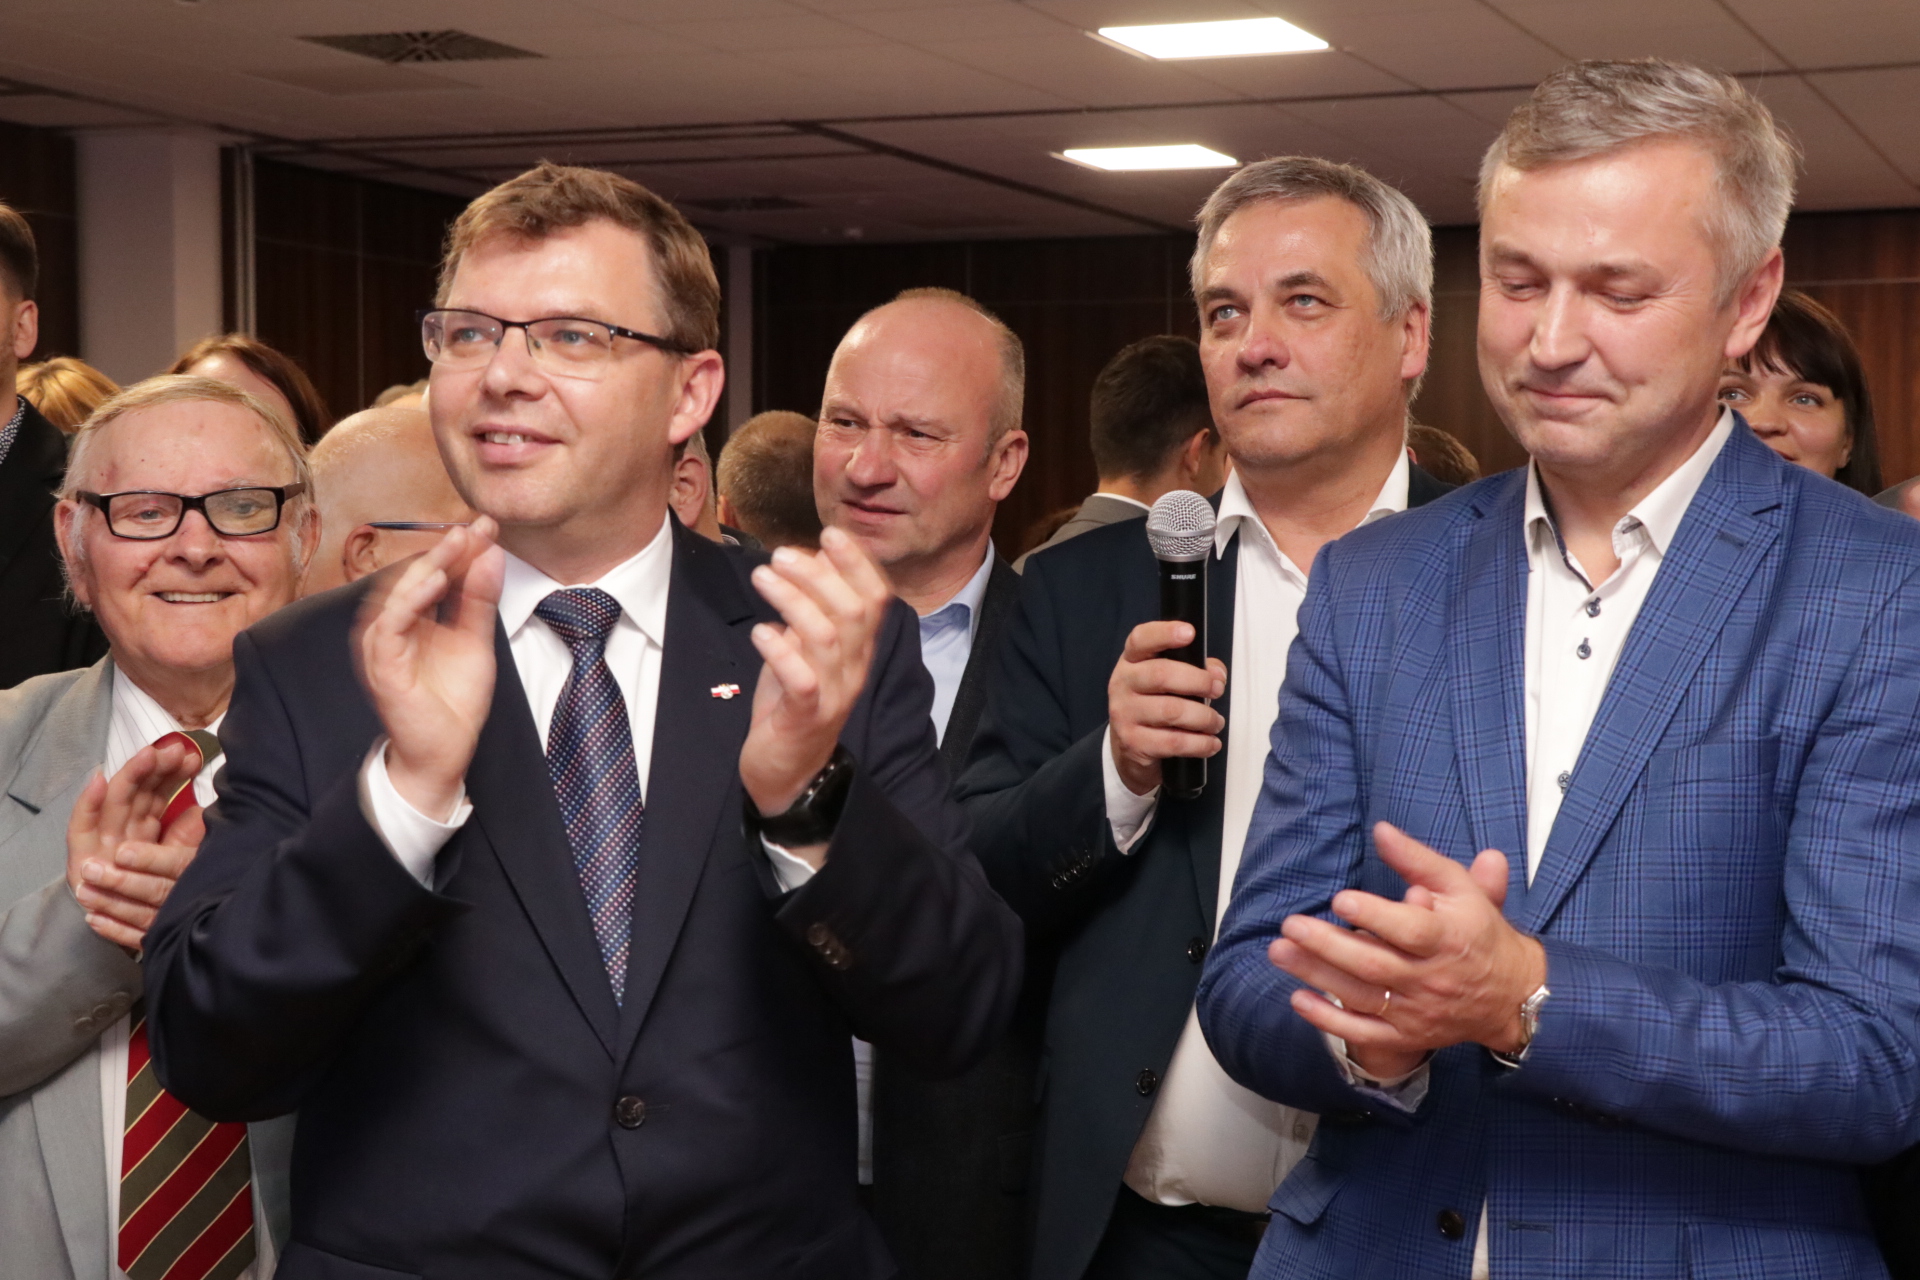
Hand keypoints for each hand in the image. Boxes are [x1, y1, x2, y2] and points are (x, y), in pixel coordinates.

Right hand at [66, 740, 203, 951]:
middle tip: (176, 750)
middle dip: (156, 768)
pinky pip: (82, 824)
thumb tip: (206, 811)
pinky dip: (88, 801)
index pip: (158, 793)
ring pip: (114, 800)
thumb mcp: (173, 863)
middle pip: (138, 790)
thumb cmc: (147, 893)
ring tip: (147, 755)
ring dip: (130, 776)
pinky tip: (98, 779)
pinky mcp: (79, 854)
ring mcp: (99, 838)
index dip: (173, 773)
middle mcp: (121, 828)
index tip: (194, 757)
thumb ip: (185, 837)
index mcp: (142, 826)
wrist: (114, 931)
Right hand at [356, 518, 503, 820]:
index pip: (434, 573)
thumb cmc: (452, 702)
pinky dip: (409, 599)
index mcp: (416, 618)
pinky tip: (434, 581)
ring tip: (456, 544)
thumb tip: (490, 555)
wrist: (442, 753)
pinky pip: (389, 625)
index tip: (487, 526)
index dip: (459, 549)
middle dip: (446, 549)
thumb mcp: (476, 642)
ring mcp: (384, 644)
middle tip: (474, 528)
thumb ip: (479, 601)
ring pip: (397, 593)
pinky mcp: (382, 664)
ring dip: (427, 566)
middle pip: (414, 575)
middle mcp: (394, 626)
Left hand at [739, 526, 890, 867]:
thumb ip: (808, 611)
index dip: (857, 563)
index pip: (876, 599)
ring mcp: (834, 694)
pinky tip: (760, 632)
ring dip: (793, 600)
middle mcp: (854, 669)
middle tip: (780, 554)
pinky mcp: (807, 717)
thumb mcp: (804, 650)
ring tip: (763, 578)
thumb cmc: (793, 703)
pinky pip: (802, 679)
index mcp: (858, 650)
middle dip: (819, 574)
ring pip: (826, 636)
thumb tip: (804, 561)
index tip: (831, 532)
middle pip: (853, 610)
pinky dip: (781, 650)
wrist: (788, 771)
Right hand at [1107, 620, 1226, 795]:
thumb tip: (1216, 674)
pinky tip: (1209, 742)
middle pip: (1161, 674)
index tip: (1189, 632)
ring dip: (1204, 717)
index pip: (1141, 639)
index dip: (1165, 633)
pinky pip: (1174, 742)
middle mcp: (1123, 684)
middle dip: (1198, 681)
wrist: (1129, 746)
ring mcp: (1125, 714)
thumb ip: (1195, 668)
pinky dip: (1200, 743)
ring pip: (1172, 711)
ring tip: (1215, 721)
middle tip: (1216, 689)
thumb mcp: (1169, 679)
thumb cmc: (1154, 705)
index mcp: (1132, 661)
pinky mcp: (1133, 742)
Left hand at [1268, 822, 1546, 1079]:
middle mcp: (1432, 978)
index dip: (1375, 915)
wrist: (1513, 995)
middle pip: (1375, 964)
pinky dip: (1330, 1020)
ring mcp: (1417, 1011)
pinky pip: (1365, 1033)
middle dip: (1328, 946)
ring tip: (1280, 952)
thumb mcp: (1460, 888)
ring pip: (1362, 996)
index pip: (1410, 930)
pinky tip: (1298, 999)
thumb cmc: (1478, 932)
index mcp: (1448, 939)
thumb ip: (1418, 860)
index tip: (1340, 899)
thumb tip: (1381, 830)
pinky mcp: (1407, 1034)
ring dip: (1317, 976)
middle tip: (1291, 925)